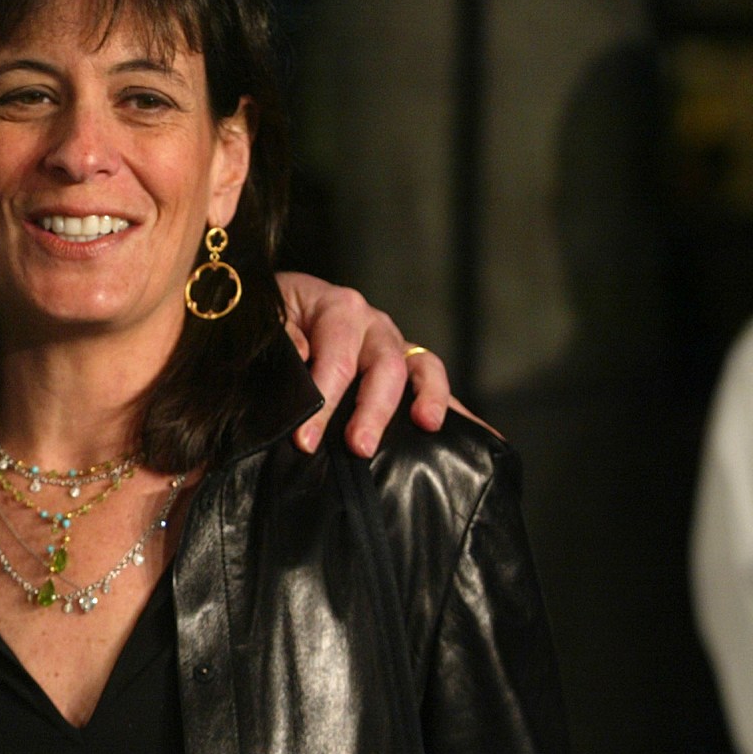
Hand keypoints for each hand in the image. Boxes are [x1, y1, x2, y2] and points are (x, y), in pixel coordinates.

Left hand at [276, 272, 452, 455]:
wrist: (284, 305)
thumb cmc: (275, 316)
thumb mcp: (268, 317)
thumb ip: (282, 336)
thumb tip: (304, 354)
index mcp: (339, 308)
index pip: (335, 359)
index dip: (322, 402)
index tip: (306, 440)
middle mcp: (373, 324)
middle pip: (384, 366)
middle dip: (373, 410)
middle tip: (359, 447)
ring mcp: (395, 344)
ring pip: (423, 368)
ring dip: (429, 398)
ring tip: (427, 425)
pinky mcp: (407, 365)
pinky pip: (437, 386)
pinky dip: (461, 411)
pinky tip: (484, 437)